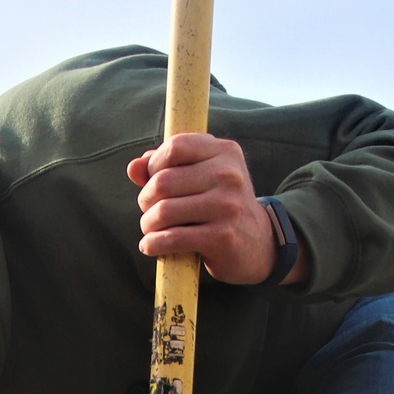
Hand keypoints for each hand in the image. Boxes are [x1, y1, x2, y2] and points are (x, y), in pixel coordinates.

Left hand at [127, 133, 307, 285]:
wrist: (259, 244)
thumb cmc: (221, 207)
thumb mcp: (203, 179)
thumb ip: (168, 167)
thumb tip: (133, 167)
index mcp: (225, 152)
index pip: (176, 147)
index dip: (154, 164)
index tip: (152, 181)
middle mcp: (229, 175)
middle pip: (163, 181)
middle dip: (146, 199)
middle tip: (149, 210)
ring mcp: (227, 206)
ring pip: (164, 211)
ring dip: (148, 224)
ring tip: (150, 229)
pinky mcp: (222, 237)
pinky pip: (173, 238)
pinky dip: (153, 244)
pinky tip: (150, 246)